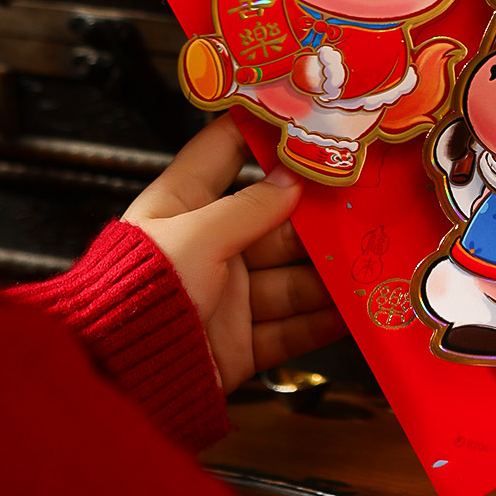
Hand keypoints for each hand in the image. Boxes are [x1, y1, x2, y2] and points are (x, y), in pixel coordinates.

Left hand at [122, 115, 347, 393]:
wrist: (121, 382)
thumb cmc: (142, 293)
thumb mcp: (197, 236)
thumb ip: (250, 207)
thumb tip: (293, 178)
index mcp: (183, 207)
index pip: (224, 150)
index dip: (262, 128)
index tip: (308, 113)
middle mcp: (208, 248)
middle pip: (275, 222)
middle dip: (320, 217)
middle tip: (368, 202)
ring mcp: (226, 297)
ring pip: (292, 277)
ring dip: (331, 273)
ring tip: (374, 259)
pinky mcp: (240, 342)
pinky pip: (292, 327)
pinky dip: (325, 321)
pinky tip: (357, 309)